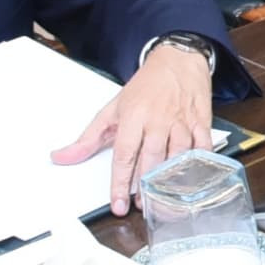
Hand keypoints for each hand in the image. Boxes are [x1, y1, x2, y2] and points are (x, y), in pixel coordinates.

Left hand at [56, 42, 219, 213]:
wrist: (178, 59)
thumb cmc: (145, 87)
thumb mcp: (112, 109)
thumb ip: (88, 138)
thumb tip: (61, 157)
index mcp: (133, 116)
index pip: (124, 154)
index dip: (120, 182)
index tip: (118, 203)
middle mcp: (157, 119)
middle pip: (151, 158)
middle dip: (144, 186)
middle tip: (138, 205)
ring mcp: (181, 121)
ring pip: (177, 155)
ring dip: (169, 180)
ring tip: (161, 199)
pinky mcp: (201, 122)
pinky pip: (202, 147)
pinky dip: (198, 163)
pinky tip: (192, 178)